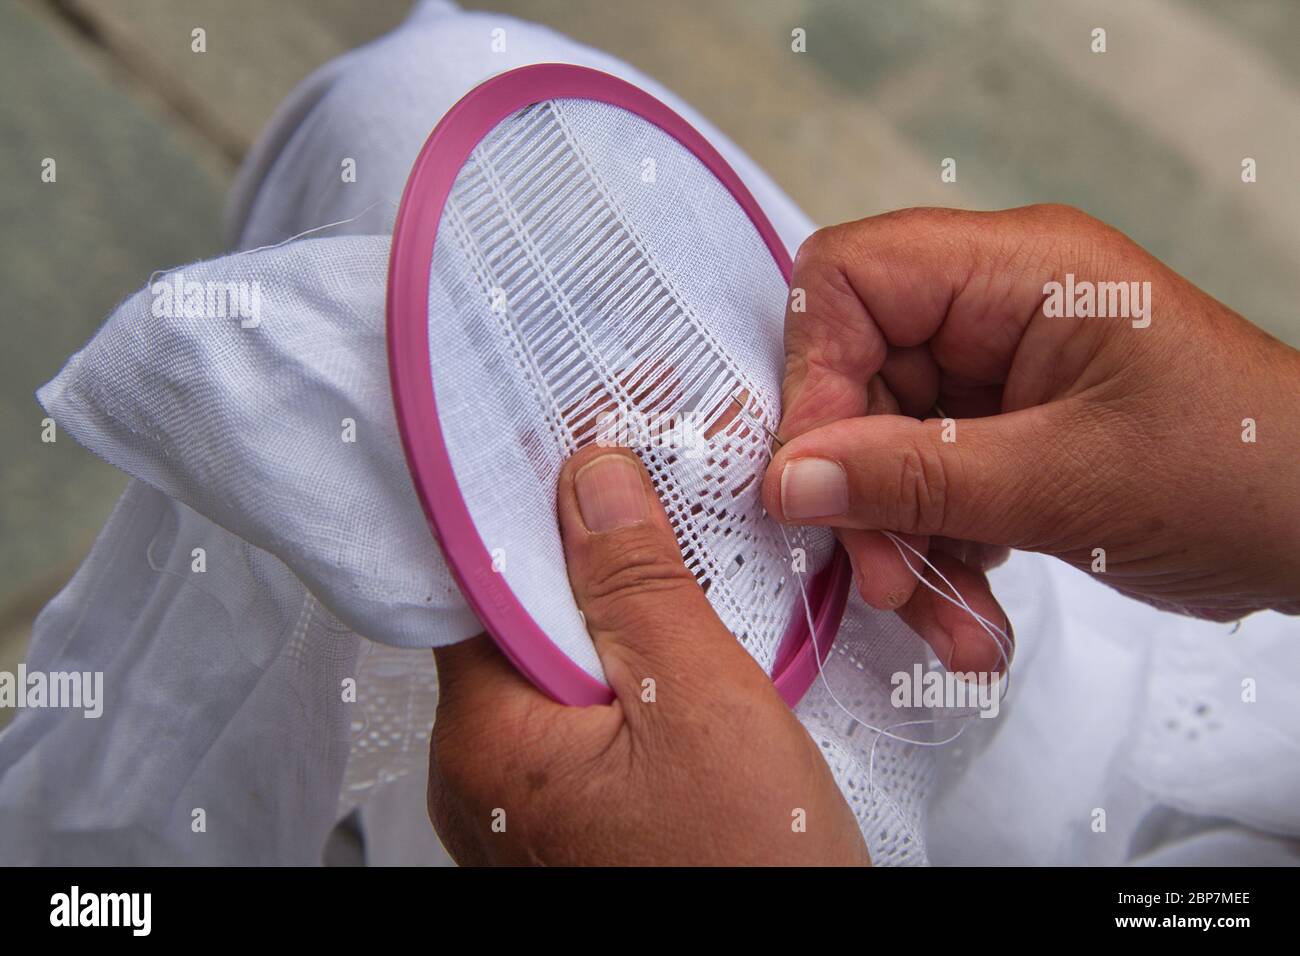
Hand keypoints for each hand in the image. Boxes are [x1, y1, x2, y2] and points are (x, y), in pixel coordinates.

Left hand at [428, 445, 869, 865]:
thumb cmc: (744, 878)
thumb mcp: (702, 707)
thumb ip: (638, 584)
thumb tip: (588, 475)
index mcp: (485, 745)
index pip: (478, 580)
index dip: (530, 496)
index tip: (577, 430)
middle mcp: (487, 779)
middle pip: (522, 620)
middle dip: (590, 545)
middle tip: (654, 472)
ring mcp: (534, 806)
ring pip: (567, 665)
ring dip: (624, 604)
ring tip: (686, 540)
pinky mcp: (585, 820)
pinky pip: (598, 714)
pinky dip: (639, 665)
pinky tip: (691, 634)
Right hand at [762, 204, 1299, 675]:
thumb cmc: (1247, 470)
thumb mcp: (1069, 481)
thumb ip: (916, 477)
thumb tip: (791, 480)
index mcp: (1017, 271)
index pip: (849, 280)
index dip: (815, 377)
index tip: (816, 478)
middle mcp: (995, 309)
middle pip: (857, 379)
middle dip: (862, 493)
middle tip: (882, 575)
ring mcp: (997, 374)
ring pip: (883, 449)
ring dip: (900, 544)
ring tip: (946, 618)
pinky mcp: (1004, 434)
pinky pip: (924, 488)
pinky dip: (934, 556)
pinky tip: (971, 612)